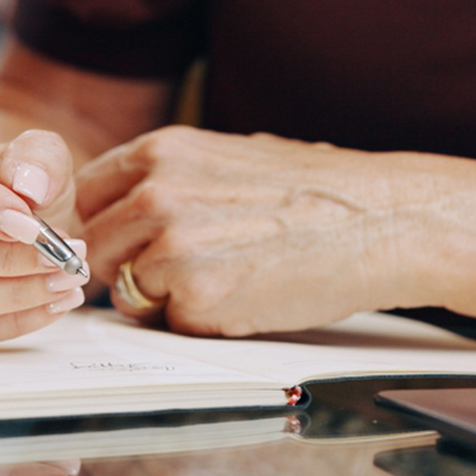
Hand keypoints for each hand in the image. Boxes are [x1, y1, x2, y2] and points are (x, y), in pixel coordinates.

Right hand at [0, 127, 88, 349]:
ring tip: (60, 281)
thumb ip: (38, 158)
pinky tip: (45, 304)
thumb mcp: (34, 157)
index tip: (25, 222)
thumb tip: (29, 185)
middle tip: (58, 256)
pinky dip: (5, 323)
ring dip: (8, 294)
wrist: (10, 225)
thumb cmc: (10, 188)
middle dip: (0, 257)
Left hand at [76, 126, 440, 335]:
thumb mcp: (232, 156)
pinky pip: (170, 324)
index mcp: (162, 151)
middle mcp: (156, 193)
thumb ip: (172, 178)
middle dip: (128, 267)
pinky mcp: (197, 299)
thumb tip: (129, 205)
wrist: (387, 220)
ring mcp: (172, 247)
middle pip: (97, 248)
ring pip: (127, 293)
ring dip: (163, 298)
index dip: (106, 225)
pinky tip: (246, 299)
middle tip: (179, 272)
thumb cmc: (322, 191)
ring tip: (224, 281)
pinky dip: (200, 323)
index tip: (125, 242)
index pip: (87, 194)